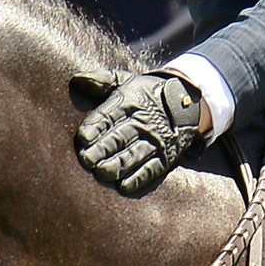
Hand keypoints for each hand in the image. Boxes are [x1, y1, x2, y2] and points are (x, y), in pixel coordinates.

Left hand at [76, 71, 207, 196]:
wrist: (186, 103)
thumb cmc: (145, 94)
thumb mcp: (125, 80)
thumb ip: (101, 80)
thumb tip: (77, 80)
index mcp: (129, 103)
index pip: (109, 116)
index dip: (95, 127)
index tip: (82, 138)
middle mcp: (142, 122)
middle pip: (120, 137)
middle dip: (103, 149)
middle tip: (86, 160)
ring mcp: (155, 141)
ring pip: (134, 155)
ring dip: (118, 165)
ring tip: (102, 173)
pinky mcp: (165, 157)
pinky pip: (152, 169)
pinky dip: (138, 178)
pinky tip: (124, 186)